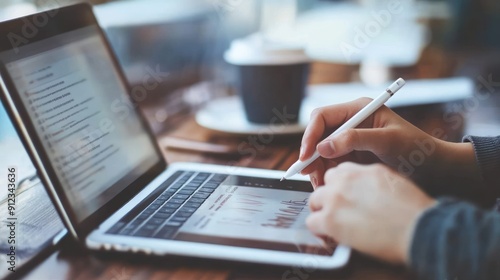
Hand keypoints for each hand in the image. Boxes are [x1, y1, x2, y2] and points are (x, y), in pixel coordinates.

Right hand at [300, 98, 476, 187]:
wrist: (434, 169)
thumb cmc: (416, 149)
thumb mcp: (387, 140)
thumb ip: (355, 140)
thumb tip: (323, 147)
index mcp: (359, 110)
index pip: (322, 117)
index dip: (310, 135)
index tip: (306, 156)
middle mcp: (351, 123)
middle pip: (318, 135)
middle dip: (311, 155)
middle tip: (310, 175)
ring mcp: (351, 141)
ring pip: (321, 152)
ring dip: (318, 168)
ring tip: (321, 185)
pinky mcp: (352, 157)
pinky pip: (330, 164)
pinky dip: (326, 174)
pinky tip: (328, 185)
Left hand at [306, 163, 435, 263]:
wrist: (417, 228)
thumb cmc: (414, 210)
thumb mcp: (395, 182)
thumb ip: (373, 181)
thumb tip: (365, 190)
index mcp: (364, 169)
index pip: (341, 171)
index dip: (341, 184)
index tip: (345, 195)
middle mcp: (346, 179)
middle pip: (326, 183)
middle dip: (330, 196)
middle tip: (339, 210)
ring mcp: (335, 198)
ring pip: (315, 200)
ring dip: (323, 211)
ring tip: (334, 224)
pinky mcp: (330, 219)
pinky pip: (312, 221)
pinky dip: (319, 230)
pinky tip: (330, 235)